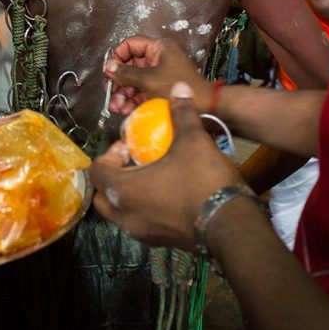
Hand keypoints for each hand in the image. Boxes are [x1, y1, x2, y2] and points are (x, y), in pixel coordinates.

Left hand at [90, 82, 241, 249]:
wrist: (231, 225)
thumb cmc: (202, 181)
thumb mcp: (192, 140)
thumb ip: (181, 113)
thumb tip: (178, 87)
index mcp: (123, 190)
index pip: (97, 172)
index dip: (109, 155)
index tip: (129, 146)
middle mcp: (125, 215)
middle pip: (103, 196)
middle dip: (113, 177)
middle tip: (134, 162)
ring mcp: (142, 233)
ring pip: (121, 212)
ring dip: (128, 194)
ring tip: (151, 177)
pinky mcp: (160, 242)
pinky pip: (140, 223)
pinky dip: (144, 209)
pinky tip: (167, 194)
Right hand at [105, 36, 210, 114]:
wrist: (203, 106)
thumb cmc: (179, 87)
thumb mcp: (148, 79)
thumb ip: (126, 73)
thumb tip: (109, 67)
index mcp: (159, 48)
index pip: (131, 44)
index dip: (117, 55)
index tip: (109, 69)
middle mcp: (158, 58)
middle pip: (130, 65)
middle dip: (118, 80)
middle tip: (109, 90)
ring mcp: (159, 73)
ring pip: (134, 80)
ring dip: (123, 93)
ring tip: (116, 105)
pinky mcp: (159, 87)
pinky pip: (141, 90)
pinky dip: (132, 99)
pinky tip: (124, 109)